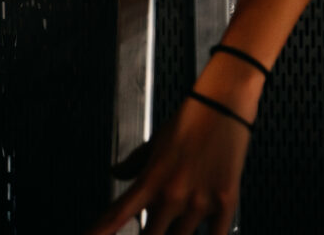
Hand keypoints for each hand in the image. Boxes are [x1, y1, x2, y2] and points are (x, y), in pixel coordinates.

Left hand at [86, 93, 250, 234]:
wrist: (224, 101)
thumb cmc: (190, 118)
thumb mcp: (156, 141)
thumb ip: (135, 163)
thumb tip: (116, 173)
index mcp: (151, 180)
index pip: (116, 216)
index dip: (99, 233)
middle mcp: (171, 195)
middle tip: (150, 229)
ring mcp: (198, 202)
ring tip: (176, 225)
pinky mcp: (225, 203)